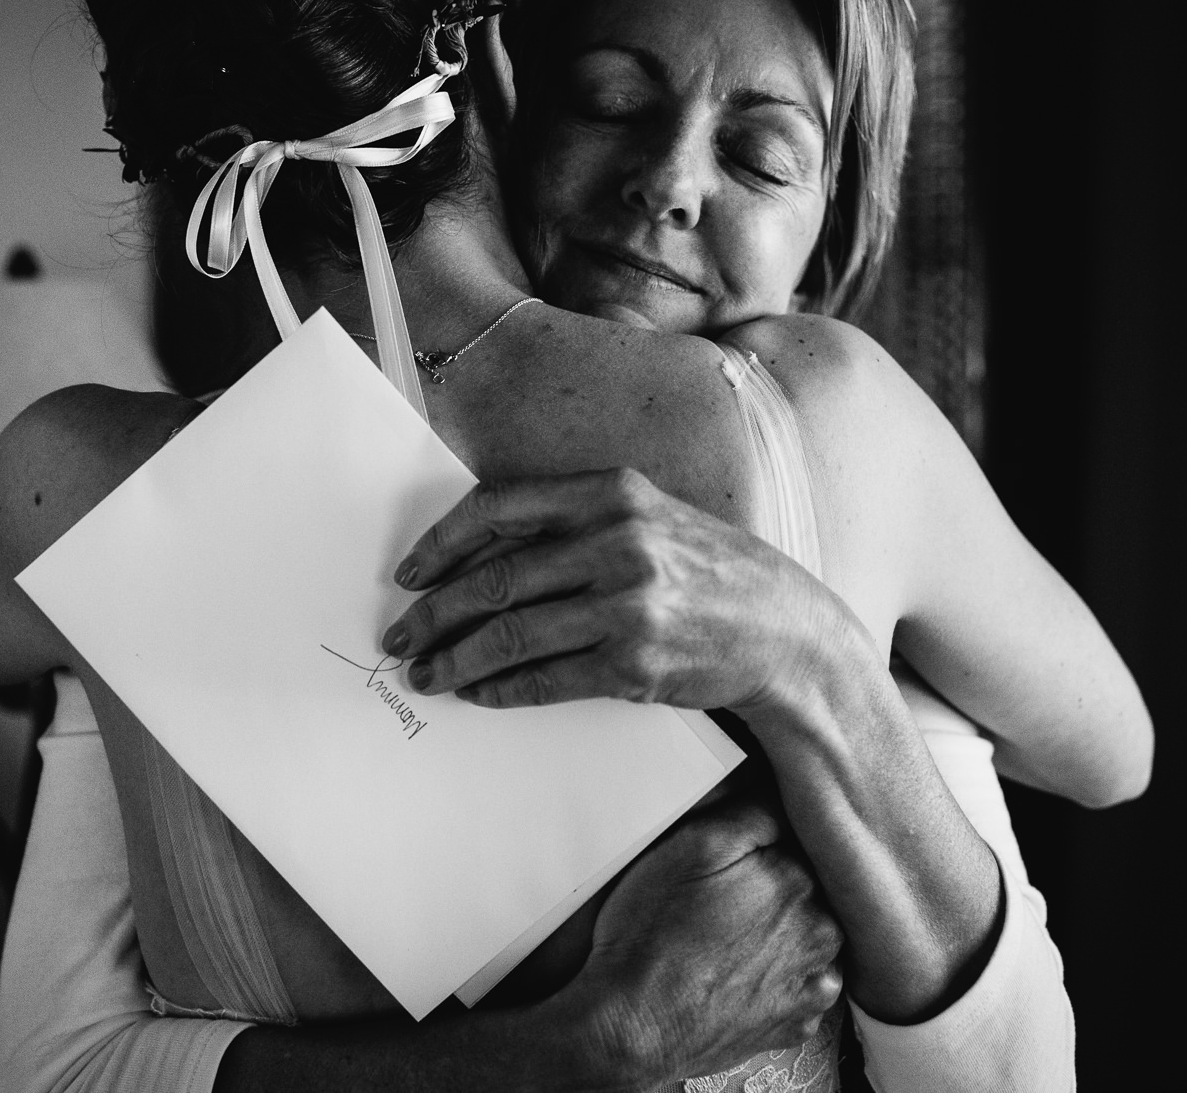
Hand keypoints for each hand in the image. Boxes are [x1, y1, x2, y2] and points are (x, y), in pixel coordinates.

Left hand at [382, 469, 858, 712]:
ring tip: (426, 676)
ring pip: (510, 633)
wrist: (787, 632)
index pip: (498, 508)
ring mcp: (628, 603)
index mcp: (613, 492)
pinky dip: (501, 690)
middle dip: (434, 613)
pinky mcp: (635, 661)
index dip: (442, 542)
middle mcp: (618, 541)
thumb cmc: (709, 573)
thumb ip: (575, 523)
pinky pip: (545, 678)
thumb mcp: (649, 519)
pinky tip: (477, 694)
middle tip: (399, 637)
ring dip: (455, 660)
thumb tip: (481, 556)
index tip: (408, 572)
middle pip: (494, 578)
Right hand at [551, 792, 843, 1085]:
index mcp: (799, 880)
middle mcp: (821, 932)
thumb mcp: (690, 845)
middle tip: (720, 898)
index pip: (798, 838)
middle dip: (773, 885)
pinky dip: (779, 975)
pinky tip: (738, 971)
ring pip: (809, 936)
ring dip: (782, 930)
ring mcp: (812, 984)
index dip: (763, 840)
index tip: (732, 854)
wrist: (633, 1026)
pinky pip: (801, 984)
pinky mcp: (796, 1022)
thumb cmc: (651, 934)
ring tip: (726, 938)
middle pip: (808, 887)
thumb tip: (784, 794)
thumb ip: (751, 811)